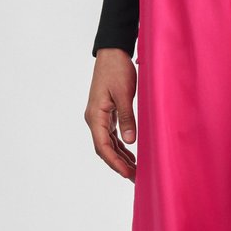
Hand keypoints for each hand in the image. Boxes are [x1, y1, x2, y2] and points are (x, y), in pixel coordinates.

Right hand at [84, 49, 137, 180]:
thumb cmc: (117, 69)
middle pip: (104, 149)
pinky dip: (121, 147)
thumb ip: (127, 118)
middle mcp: (95, 119)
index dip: (115, 162)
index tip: (127, 174)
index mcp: (96, 116)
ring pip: (108, 144)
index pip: (103, 146)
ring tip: (136, 171)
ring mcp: (100, 117)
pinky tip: (132, 155)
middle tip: (135, 178)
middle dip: (118, 165)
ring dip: (120, 158)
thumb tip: (130, 142)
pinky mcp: (106, 114)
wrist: (112, 52)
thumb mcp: (124, 94)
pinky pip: (112, 136)